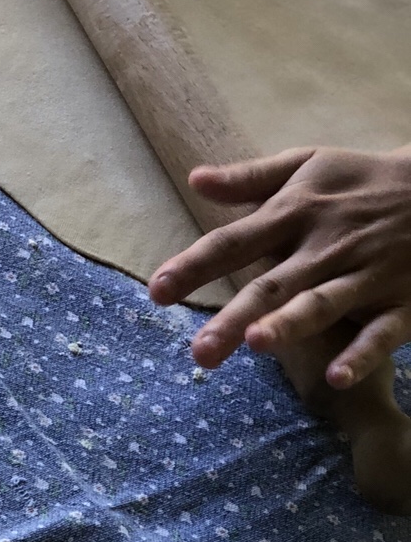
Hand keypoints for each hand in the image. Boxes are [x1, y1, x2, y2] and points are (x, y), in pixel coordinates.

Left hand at [149, 146, 410, 387]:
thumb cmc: (362, 180)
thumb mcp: (305, 164)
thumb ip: (249, 178)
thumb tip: (194, 178)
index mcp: (294, 212)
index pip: (233, 242)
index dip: (195, 266)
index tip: (156, 292)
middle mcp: (324, 246)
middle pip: (271, 285)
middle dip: (233, 318)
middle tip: (199, 353)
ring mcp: (364, 275)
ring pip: (321, 305)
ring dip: (290, 325)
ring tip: (256, 345)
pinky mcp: (401, 302)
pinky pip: (380, 332)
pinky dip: (360, 354)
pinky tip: (336, 377)